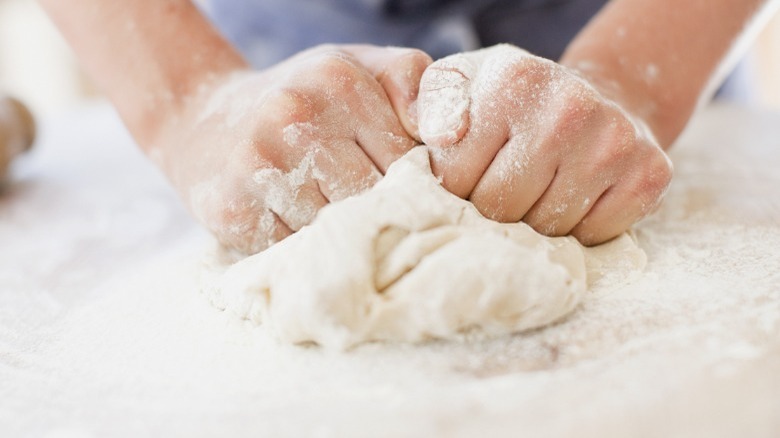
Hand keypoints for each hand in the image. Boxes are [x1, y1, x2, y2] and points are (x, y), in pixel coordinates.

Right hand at [152, 45, 431, 253]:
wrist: (199, 117)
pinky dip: (305, 250)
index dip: (413, 188)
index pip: (404, 161)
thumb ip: (411, 82)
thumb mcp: (354, 68)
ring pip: (336, 230)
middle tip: (378, 221)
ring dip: (343, 237)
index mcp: (338, 82)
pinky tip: (300, 229)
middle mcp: (295, 118)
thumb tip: (450, 134)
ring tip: (337, 224)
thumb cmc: (298, 98)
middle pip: (371, 199)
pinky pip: (294, 250)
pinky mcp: (229, 210)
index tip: (409, 199)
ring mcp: (258, 166)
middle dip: (379, 215)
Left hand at [416, 44, 671, 244]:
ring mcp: (614, 141)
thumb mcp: (462, 85)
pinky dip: (577, 231)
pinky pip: (592, 236)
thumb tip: (437, 135)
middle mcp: (568, 106)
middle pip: (501, 208)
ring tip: (537, 193)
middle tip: (502, 193)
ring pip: (546, 229)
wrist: (595, 99)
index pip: (456, 178)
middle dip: (491, 212)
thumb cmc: (512, 103)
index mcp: (512, 81)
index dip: (454, 190)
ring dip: (533, 224)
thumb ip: (432, 105)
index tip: (467, 178)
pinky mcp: (648, 174)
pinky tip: (574, 199)